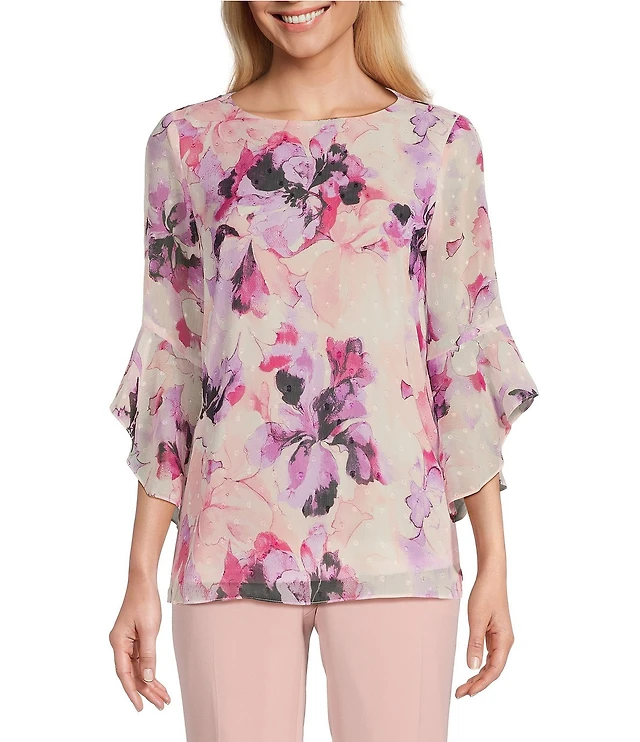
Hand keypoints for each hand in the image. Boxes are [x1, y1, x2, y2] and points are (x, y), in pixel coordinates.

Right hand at [108, 576, 170, 710]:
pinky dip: (150, 671)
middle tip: (161, 705)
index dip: (133, 692)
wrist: (143, 582)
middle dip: (147, 691)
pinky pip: (141, 660)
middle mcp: (120, 645)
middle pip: (132, 674)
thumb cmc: (144, 601)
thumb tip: (148, 677)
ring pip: (137, 669)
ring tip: (163, 699)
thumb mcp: (149, 629)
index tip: (140, 706)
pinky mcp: (134, 639)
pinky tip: (157, 682)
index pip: (124, 674)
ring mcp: (127, 643)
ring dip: (150, 683)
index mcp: (118, 643)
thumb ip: (148, 655)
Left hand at [455, 568, 513, 697]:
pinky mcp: (494, 632)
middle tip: (460, 693)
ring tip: (463, 685)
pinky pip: (488, 654)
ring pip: (490, 663)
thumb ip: (475, 644)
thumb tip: (473, 667)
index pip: (494, 670)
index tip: (468, 693)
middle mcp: (505, 641)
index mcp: (504, 640)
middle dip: (478, 683)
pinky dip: (479, 663)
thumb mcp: (476, 619)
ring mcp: (500, 637)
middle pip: (493, 669)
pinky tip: (472, 669)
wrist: (491, 576)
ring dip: (478, 675)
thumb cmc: (485, 594)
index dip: (482, 683)